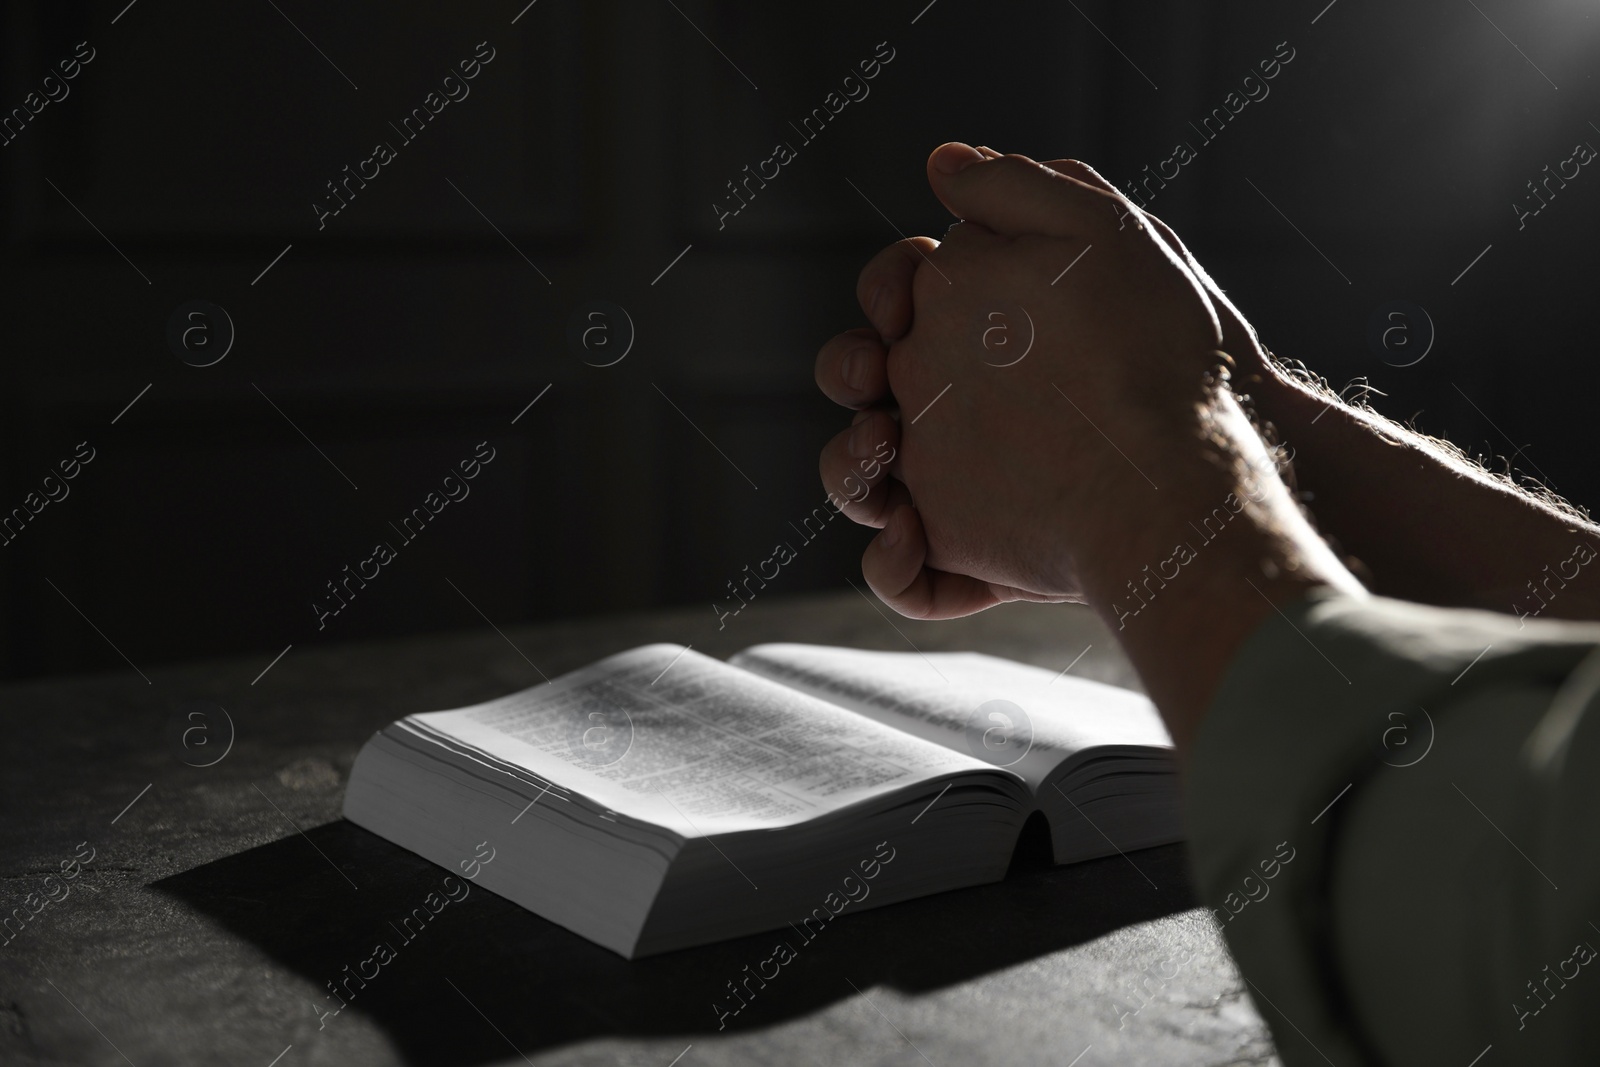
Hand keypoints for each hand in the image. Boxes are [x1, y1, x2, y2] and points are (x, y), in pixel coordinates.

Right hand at [818, 143, 1225, 617]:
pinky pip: (906, 574)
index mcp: (976, 323)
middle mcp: (954, 403)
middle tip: (876, 383)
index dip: (885, 293)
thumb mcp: (1110, 244)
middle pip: (863, 389)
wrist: (1217, 463)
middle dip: (850, 377)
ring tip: (885, 460)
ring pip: (866, 481)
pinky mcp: (974, 560)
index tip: (903, 301)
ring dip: (849, 470)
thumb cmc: (1175, 345)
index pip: (896, 298)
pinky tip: (913, 542)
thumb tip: (944, 160)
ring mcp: (958, 482)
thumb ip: (1024, 195)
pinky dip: (891, 566)